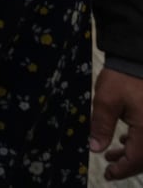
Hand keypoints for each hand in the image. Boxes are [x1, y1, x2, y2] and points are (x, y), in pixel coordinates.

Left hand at [91, 65, 142, 179]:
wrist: (137, 59)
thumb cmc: (123, 78)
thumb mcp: (106, 100)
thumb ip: (101, 126)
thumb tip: (95, 148)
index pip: (137, 160)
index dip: (122, 170)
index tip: (107, 174)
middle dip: (127, 164)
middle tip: (109, 167)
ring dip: (132, 154)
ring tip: (112, 154)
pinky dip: (138, 142)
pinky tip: (124, 139)